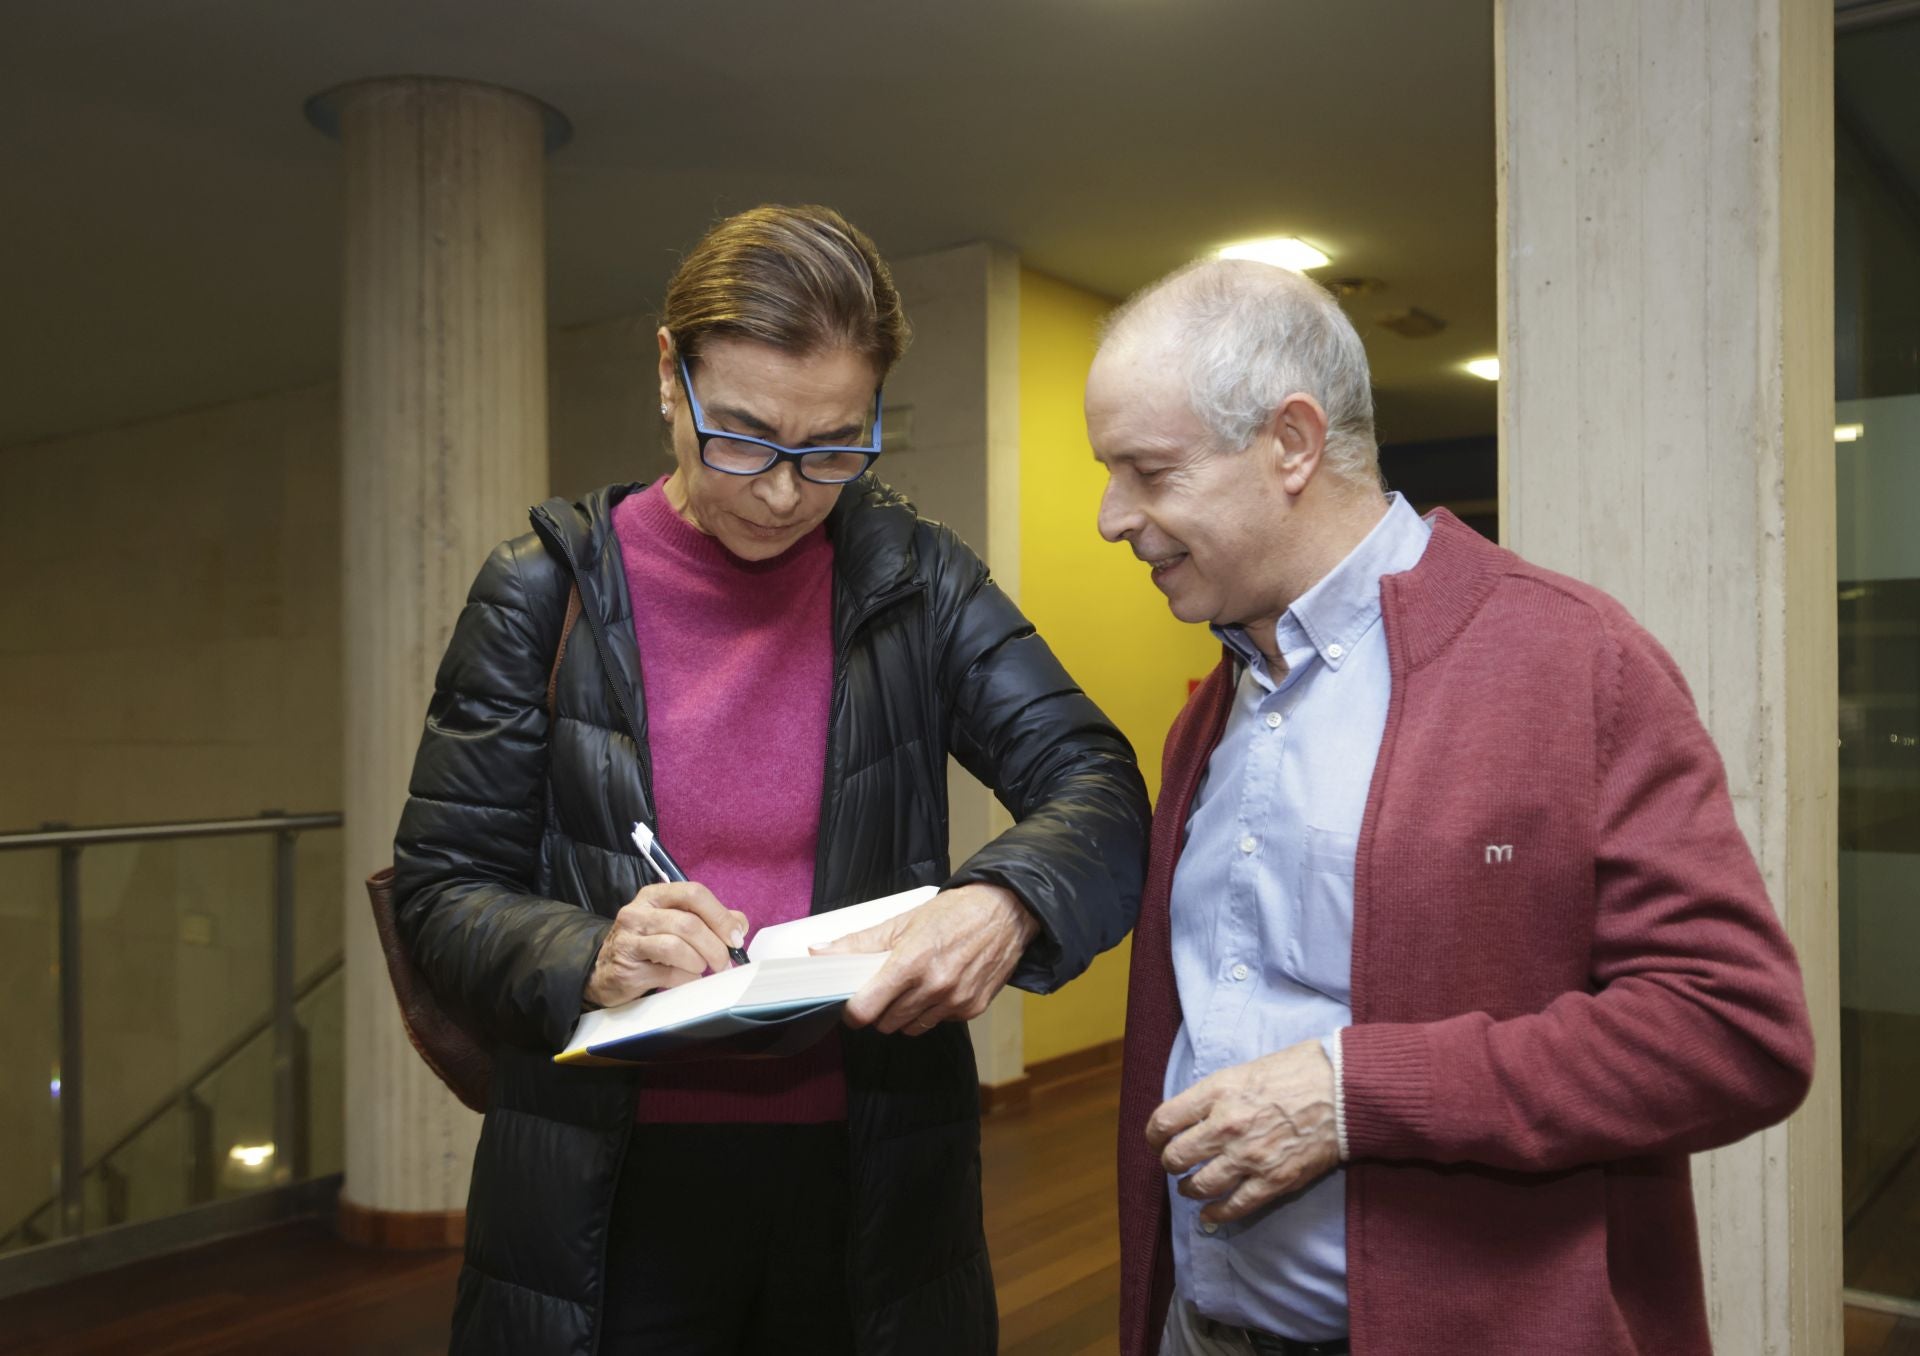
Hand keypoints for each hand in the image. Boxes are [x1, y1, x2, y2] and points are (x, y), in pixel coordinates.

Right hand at [583, 881, 749, 1008]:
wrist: (605, 971)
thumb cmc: (648, 945)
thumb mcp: (675, 923)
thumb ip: (709, 920)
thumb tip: (739, 925)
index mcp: (655, 896)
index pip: (694, 893)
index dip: (720, 916)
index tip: (735, 938)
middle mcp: (638, 913)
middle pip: (688, 924)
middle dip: (714, 946)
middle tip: (723, 962)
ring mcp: (630, 940)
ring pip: (676, 947)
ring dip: (698, 963)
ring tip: (699, 969)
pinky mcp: (628, 968)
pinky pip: (668, 974)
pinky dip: (686, 979)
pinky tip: (685, 980)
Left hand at [813, 883, 1039, 1035]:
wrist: (1005, 911)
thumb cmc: (953, 913)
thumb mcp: (902, 922)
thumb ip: (858, 943)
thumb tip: (818, 953)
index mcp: (911, 962)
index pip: (866, 1009)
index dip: (853, 1011)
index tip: (853, 1004)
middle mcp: (934, 986)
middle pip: (885, 1023)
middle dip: (880, 1010)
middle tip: (886, 988)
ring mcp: (955, 1001)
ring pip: (910, 1028)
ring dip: (905, 1014)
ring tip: (914, 986)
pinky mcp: (972, 1009)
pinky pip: (938, 1022)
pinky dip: (932, 1011)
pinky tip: (940, 986)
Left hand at [1146, 1039, 1339, 1223]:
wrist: (1345, 1092)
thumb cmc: (1299, 1071)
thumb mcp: (1246, 1069)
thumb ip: (1217, 1093)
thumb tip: (1195, 1113)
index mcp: (1217, 1091)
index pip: (1163, 1120)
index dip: (1153, 1135)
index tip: (1156, 1140)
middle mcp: (1226, 1126)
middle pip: (1175, 1157)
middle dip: (1170, 1163)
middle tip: (1175, 1163)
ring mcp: (1248, 1157)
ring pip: (1198, 1185)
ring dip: (1189, 1189)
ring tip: (1189, 1188)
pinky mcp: (1272, 1181)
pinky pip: (1234, 1206)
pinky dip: (1216, 1214)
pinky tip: (1210, 1215)